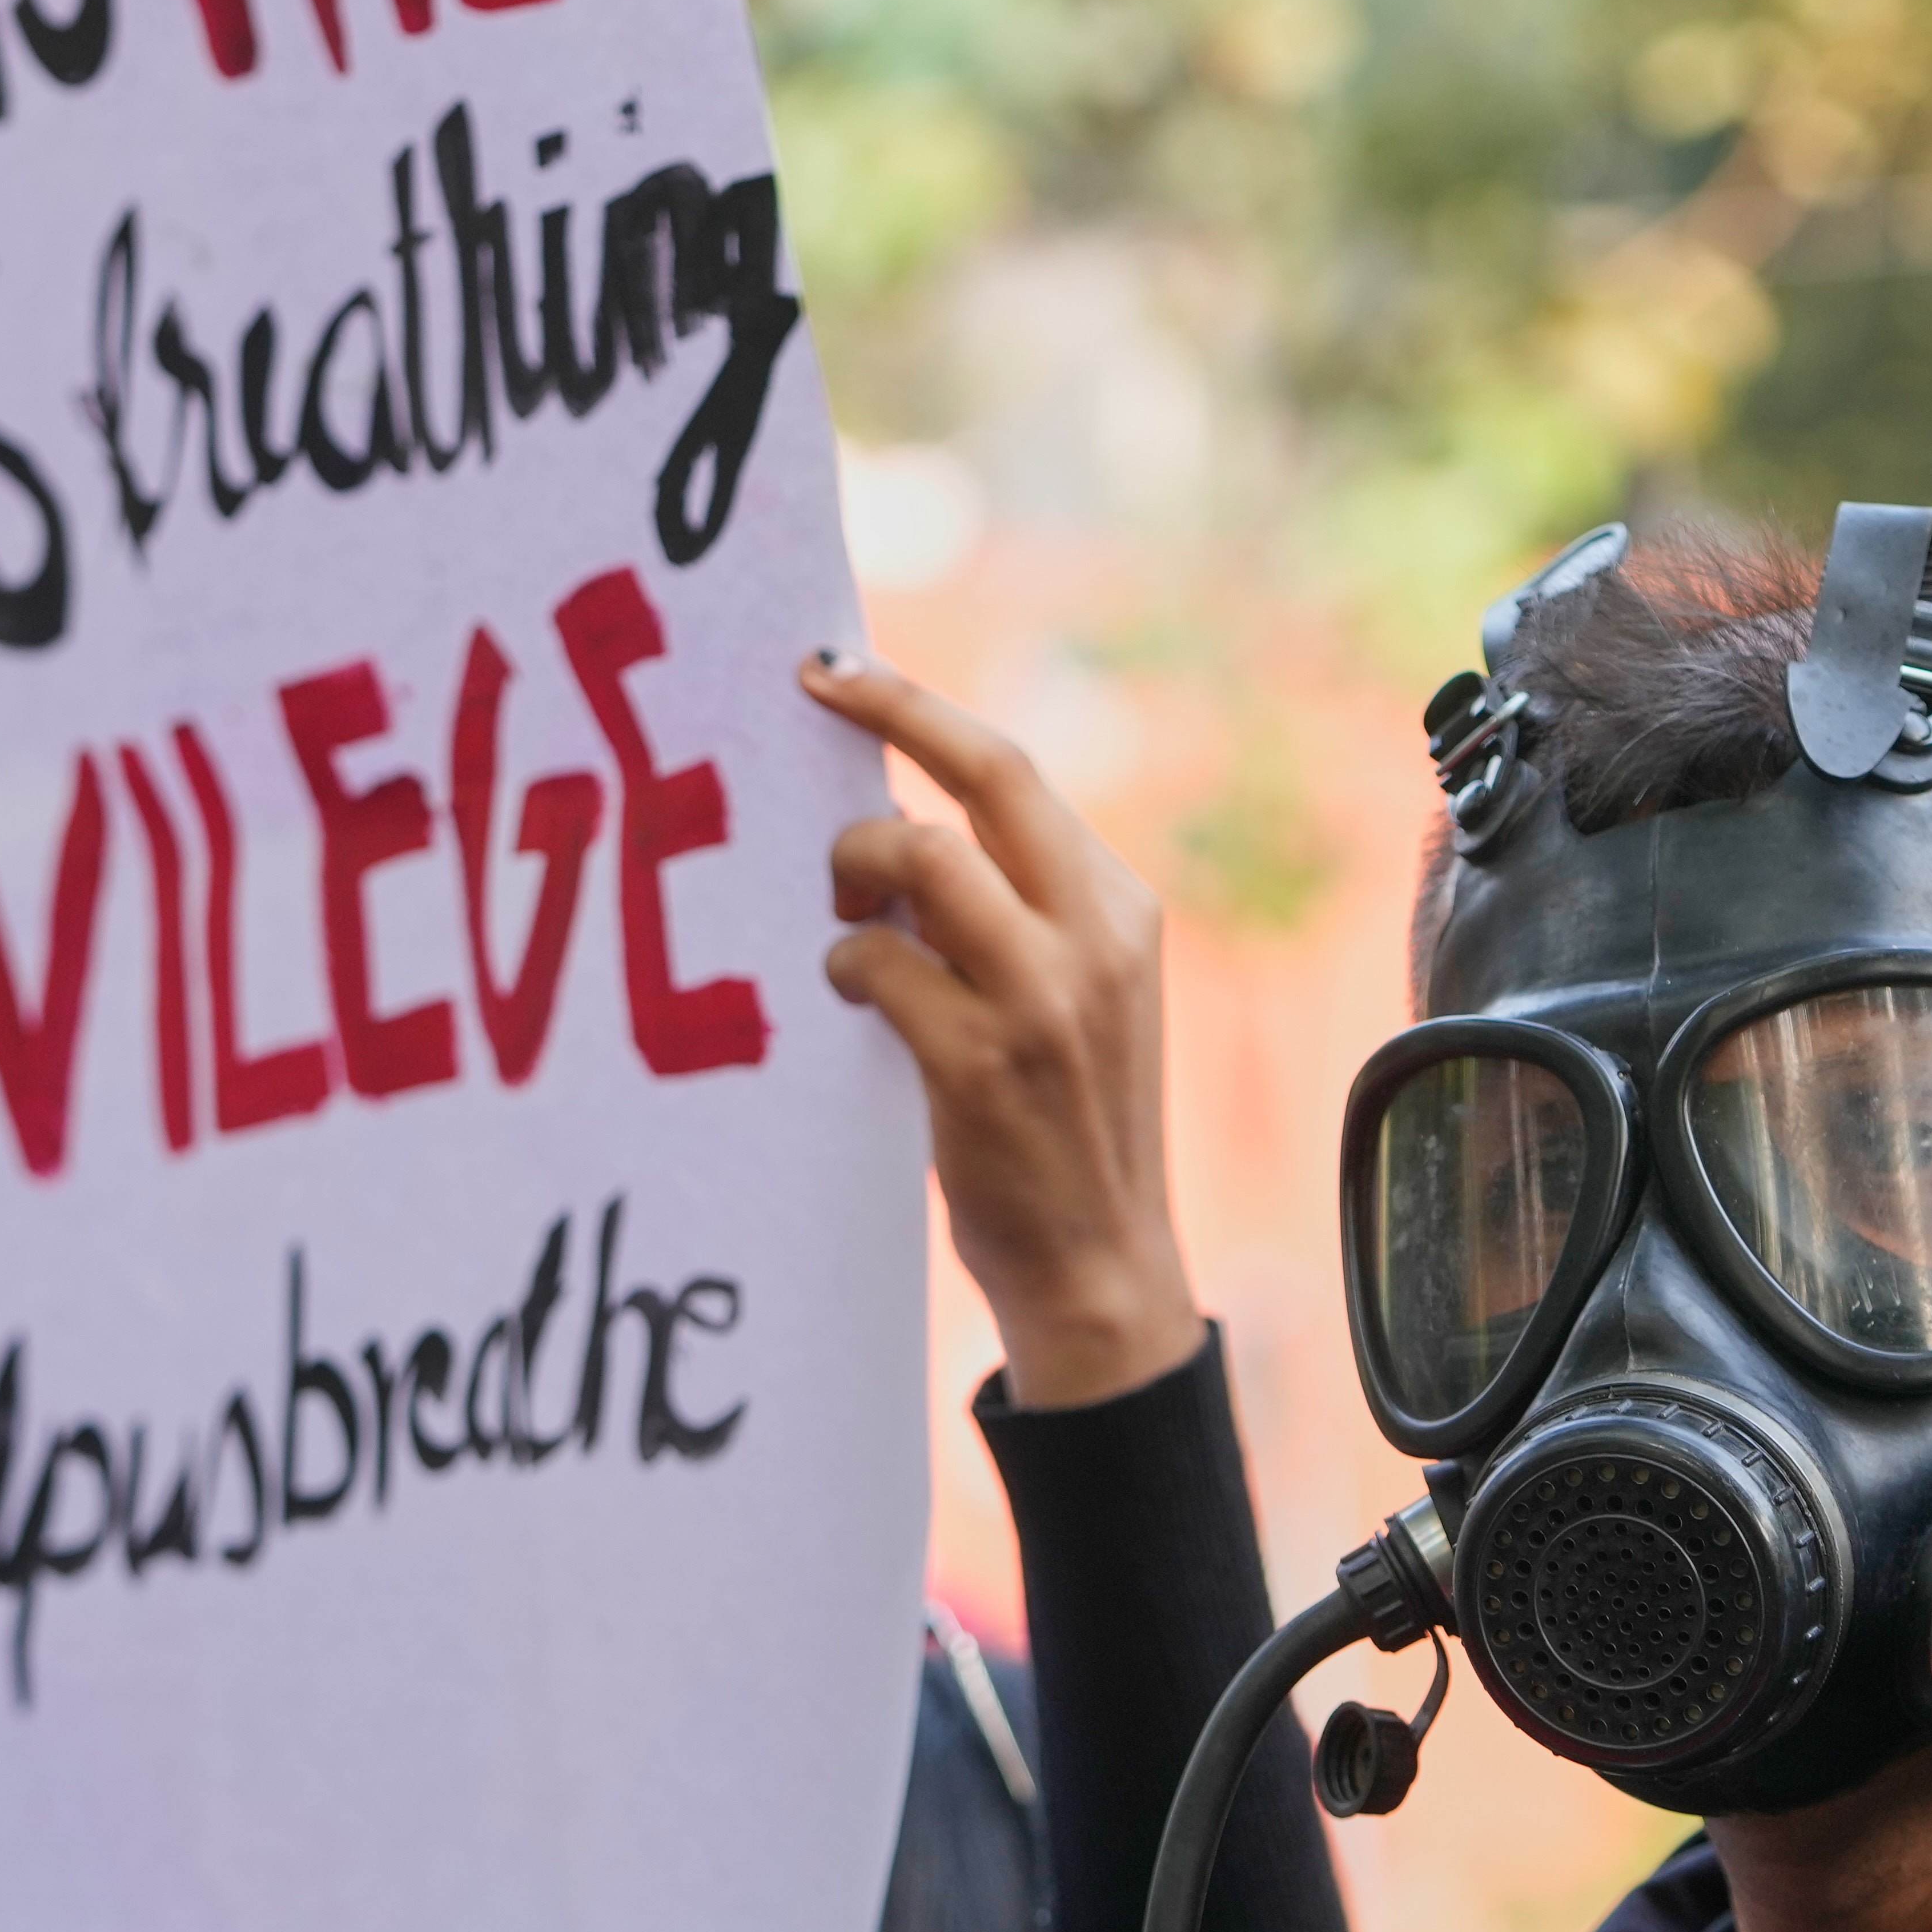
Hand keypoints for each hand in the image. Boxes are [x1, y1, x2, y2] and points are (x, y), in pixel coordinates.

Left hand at [802, 651, 1204, 1412]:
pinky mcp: (984, 1059)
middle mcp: (1095, 935)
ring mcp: (1044, 996)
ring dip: (855, 870)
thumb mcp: (1078, 992)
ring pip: (923, 857)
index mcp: (1120, 906)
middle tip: (811, 688)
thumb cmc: (1062, 1123)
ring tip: (844, 915)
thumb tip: (894, 827)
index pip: (1014, 770)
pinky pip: (879, 963)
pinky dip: (847, 966)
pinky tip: (853, 996)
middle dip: (887, 708)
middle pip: (984, 772)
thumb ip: (1017, 909)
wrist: (1099, 1263)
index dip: (919, 706)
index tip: (842, 668)